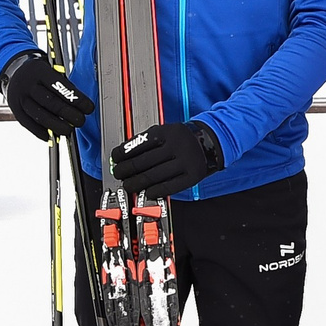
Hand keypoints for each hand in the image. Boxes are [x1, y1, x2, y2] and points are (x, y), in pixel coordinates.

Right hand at [0, 49, 88, 140]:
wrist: (14, 73)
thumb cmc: (39, 74)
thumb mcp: (51, 69)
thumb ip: (63, 84)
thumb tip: (79, 105)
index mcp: (40, 71)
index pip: (61, 87)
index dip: (77, 99)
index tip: (88, 108)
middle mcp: (28, 85)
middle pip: (51, 103)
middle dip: (69, 114)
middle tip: (80, 120)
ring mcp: (20, 99)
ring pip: (40, 116)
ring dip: (57, 126)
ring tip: (68, 130)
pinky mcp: (16, 110)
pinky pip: (29, 125)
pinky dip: (42, 133)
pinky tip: (52, 135)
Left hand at [109, 120, 223, 196]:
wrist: (209, 142)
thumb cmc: (182, 139)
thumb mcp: (165, 132)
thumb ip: (146, 141)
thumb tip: (123, 156)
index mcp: (167, 132)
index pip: (139, 144)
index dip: (123, 154)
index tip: (116, 160)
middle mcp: (176, 146)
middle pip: (144, 162)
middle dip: (126, 170)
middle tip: (119, 174)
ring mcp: (185, 161)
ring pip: (154, 176)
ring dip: (137, 183)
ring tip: (129, 186)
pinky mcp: (192, 176)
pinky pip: (170, 186)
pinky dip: (156, 191)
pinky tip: (148, 192)